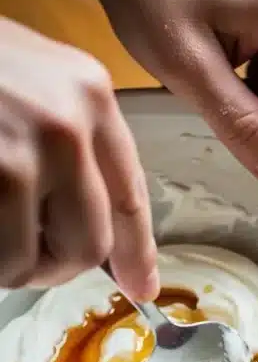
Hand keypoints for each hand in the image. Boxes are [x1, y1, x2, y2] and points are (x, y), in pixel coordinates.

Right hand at [0, 18, 157, 298]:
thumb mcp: (32, 75)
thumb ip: (69, 139)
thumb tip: (87, 218)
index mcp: (89, 94)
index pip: (129, 194)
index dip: (136, 251)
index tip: (141, 285)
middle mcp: (67, 126)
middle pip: (89, 244)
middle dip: (55, 265)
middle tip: (23, 259)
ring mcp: (19, 158)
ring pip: (28, 262)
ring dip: (5, 264)